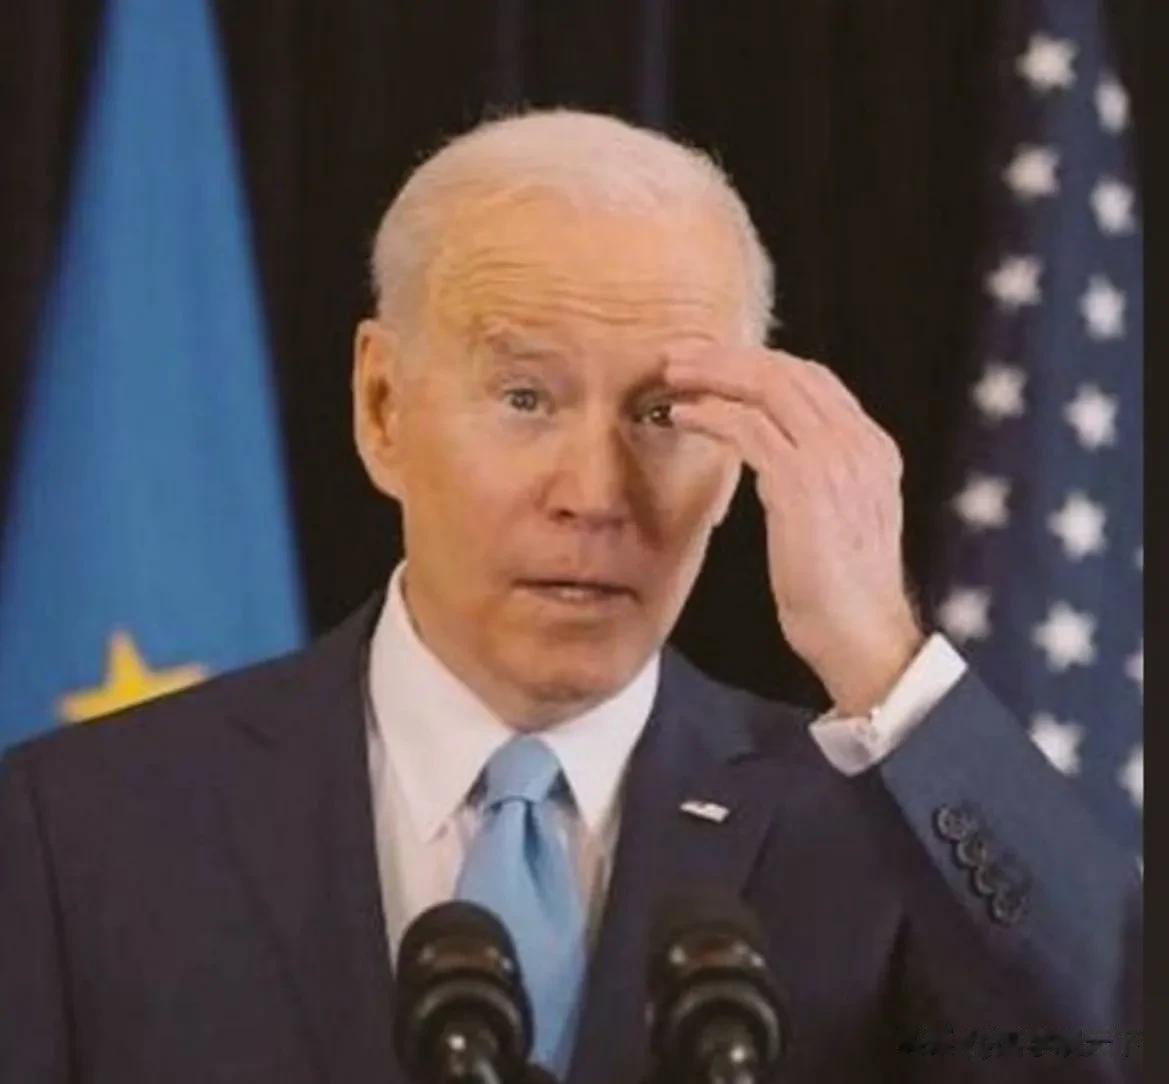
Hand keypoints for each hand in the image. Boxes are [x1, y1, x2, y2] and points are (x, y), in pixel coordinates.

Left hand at [664, 347, 924, 715]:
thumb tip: (774, 452)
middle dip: (728, 356)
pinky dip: (709, 414)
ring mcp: (834, 458)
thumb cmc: (840, 591)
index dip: (760, 364)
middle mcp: (858, 443)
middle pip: (788, 371)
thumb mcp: (838, 518)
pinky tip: (680, 416)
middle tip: (681, 354)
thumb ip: (819, 476)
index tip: (717, 364)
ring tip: (671, 375)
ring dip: (712, 375)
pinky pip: (747, 428)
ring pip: (766, 387)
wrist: (861, 635)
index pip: (814, 380)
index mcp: (872, 447)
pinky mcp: (803, 482)